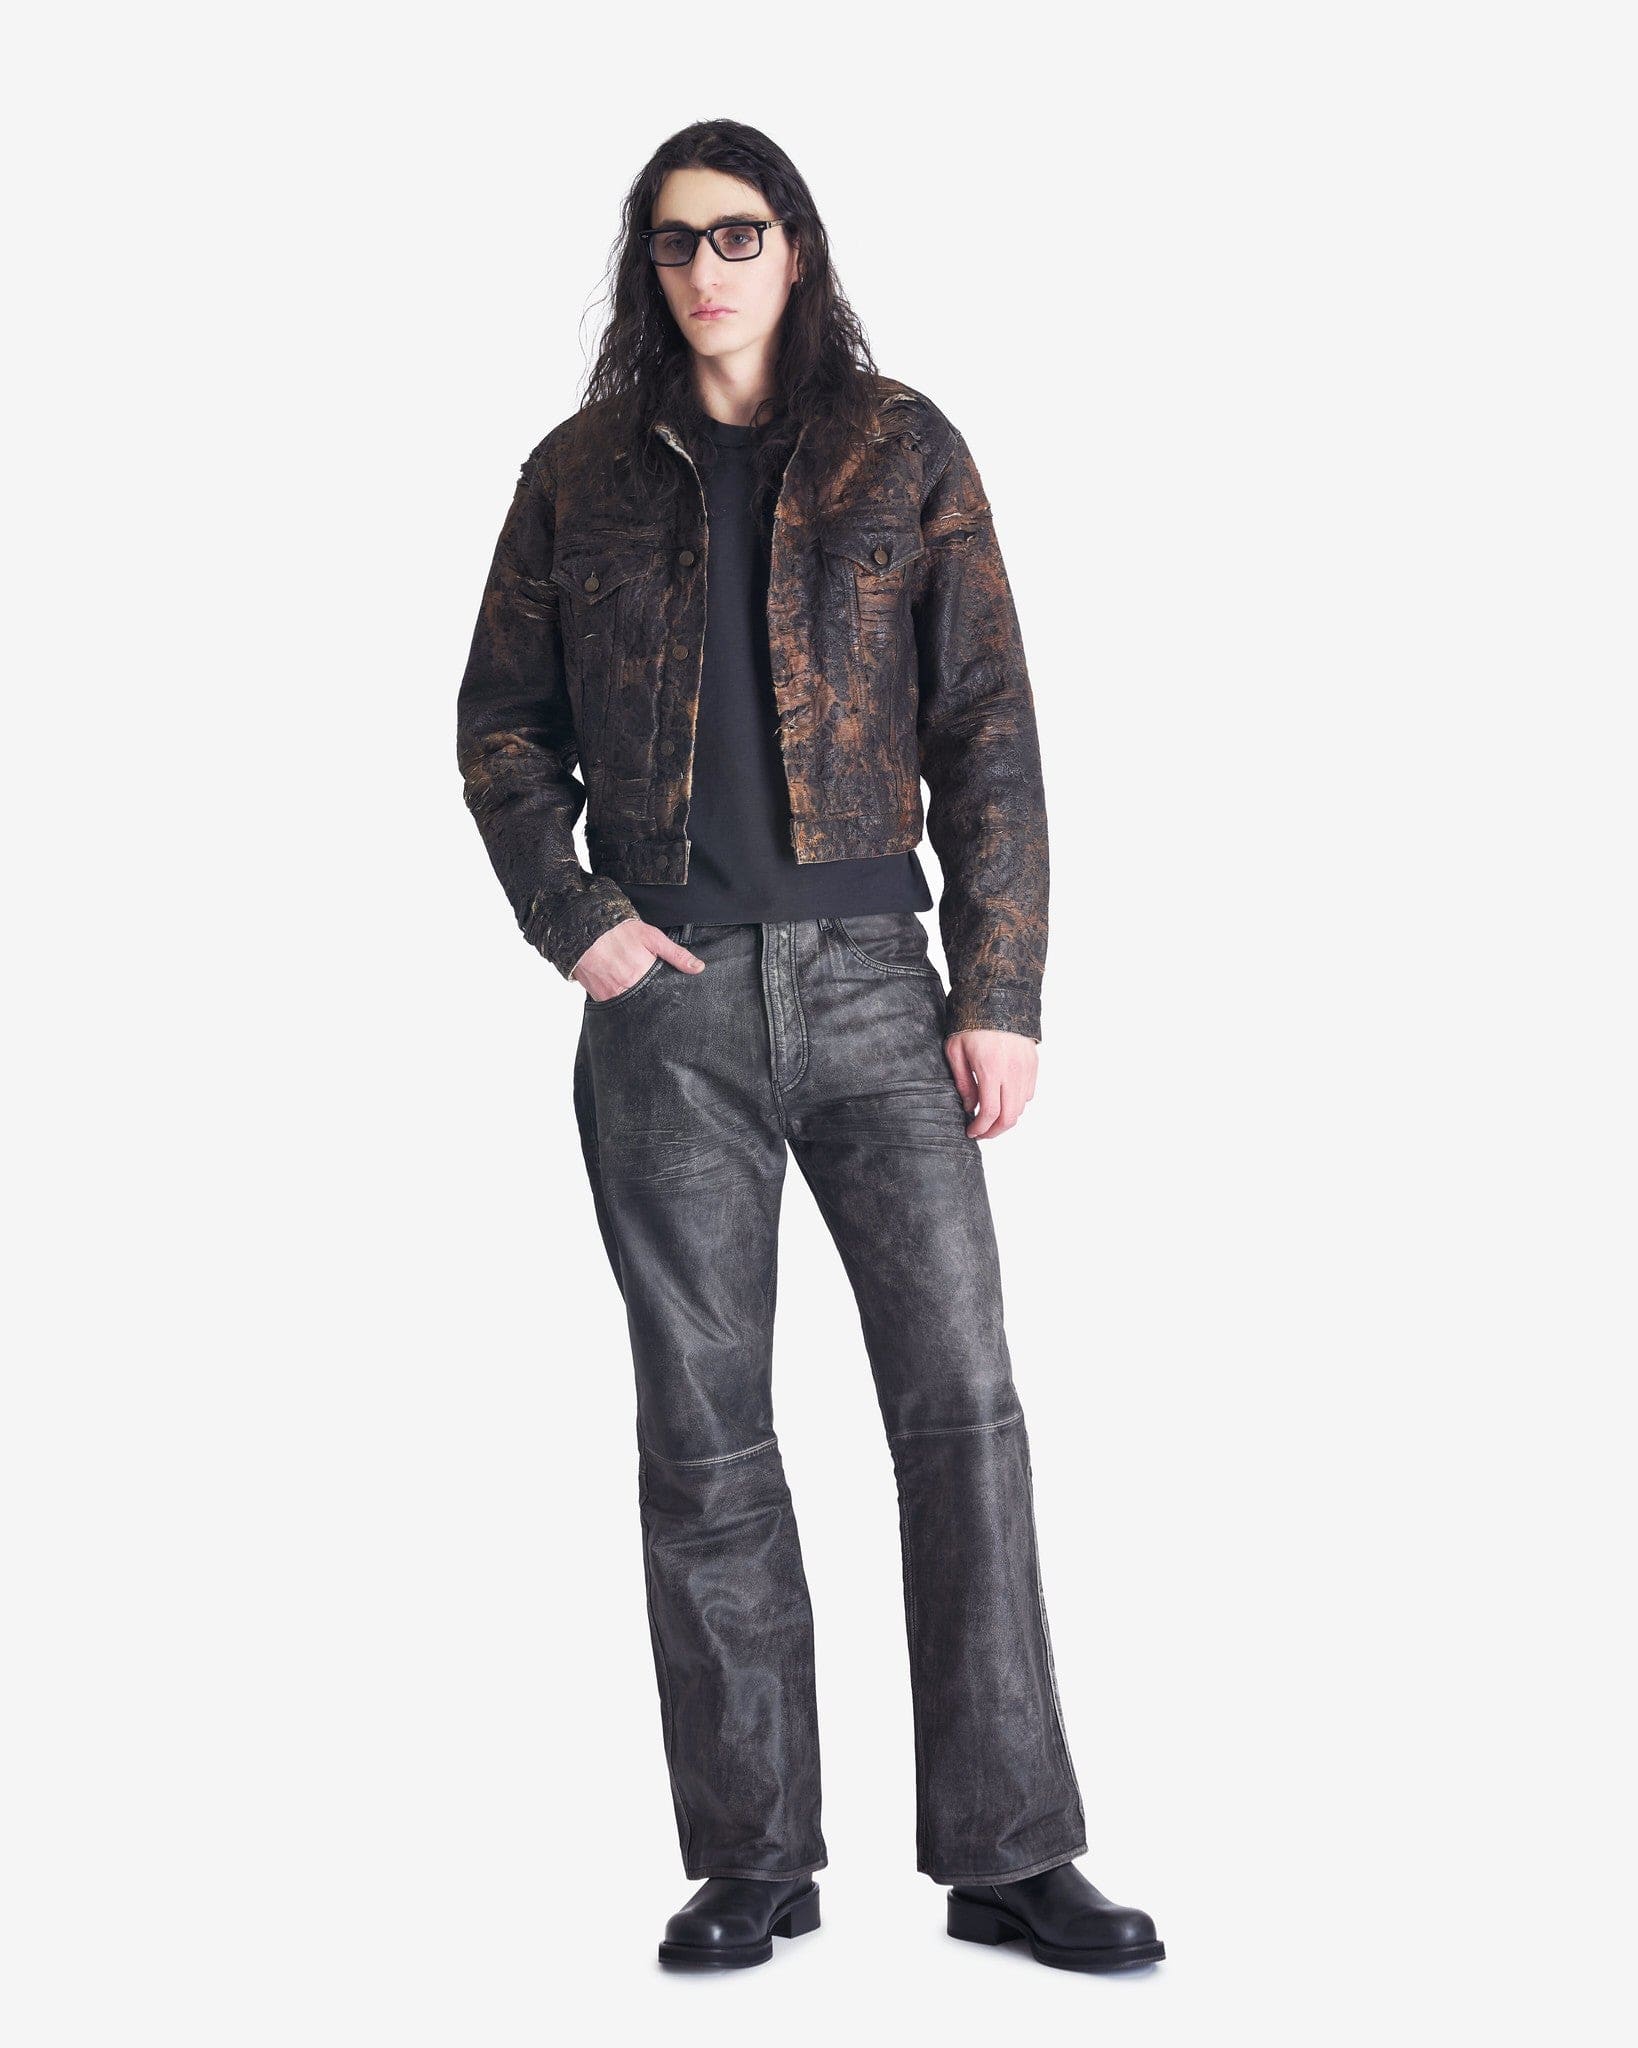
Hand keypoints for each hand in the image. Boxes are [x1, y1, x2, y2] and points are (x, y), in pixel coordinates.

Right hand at [572, 920, 704, 1001]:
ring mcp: (610, 994)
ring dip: (637, 1002)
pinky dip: (620, 1001)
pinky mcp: (598, 995)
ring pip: (630, 1006)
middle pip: (646, 1003)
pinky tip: (624, 992)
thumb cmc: (619, 931)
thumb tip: (698, 968)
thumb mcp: (653, 937)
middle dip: (652, 1001)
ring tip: (639, 993)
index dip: (667, 997)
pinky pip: (613, 1005)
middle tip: (655, 995)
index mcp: (642, 974)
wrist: (584, 929)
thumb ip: (676, 955)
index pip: (661, 995)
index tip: (673, 1000)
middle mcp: (626, 988)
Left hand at [944, 1028, 1037, 1137]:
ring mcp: (1026, 1068)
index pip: (990, 1112)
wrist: (998, 997)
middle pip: (1010, 1116)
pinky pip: (1028, 1093)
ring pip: (1021, 1107)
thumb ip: (963, 1082)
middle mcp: (1012, 1072)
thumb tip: (968, 1107)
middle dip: (995, 1131)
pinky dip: (1017, 1103)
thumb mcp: (956, 1051)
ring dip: (1006, 1118)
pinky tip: (1003, 1099)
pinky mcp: (1033, 1064)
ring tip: (991, 1118)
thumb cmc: (971, 1023)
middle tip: (982, 1132)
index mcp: (991, 1069)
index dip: (981, 1128)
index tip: (971, 1132)